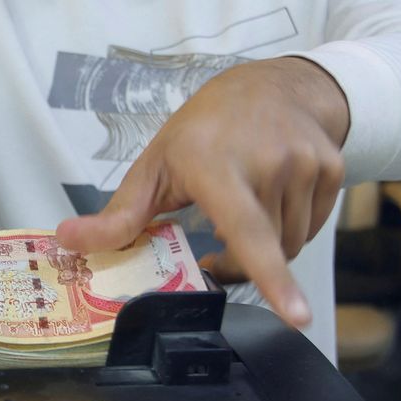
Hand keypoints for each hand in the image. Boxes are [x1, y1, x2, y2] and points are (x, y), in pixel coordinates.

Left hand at [56, 58, 349, 327]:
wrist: (273, 84)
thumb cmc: (204, 128)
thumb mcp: (155, 166)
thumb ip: (118, 214)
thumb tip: (67, 241)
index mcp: (218, 166)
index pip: (246, 230)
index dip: (270, 276)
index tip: (296, 316)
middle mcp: (269, 163)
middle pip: (266, 252)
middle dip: (239, 265)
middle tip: (214, 250)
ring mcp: (307, 165)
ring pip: (292, 244)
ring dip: (267, 248)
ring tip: (243, 217)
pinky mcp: (333, 170)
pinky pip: (312, 227)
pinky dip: (289, 229)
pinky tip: (271, 200)